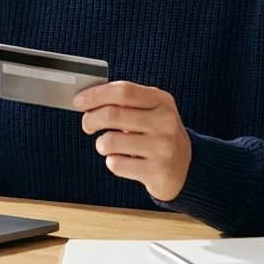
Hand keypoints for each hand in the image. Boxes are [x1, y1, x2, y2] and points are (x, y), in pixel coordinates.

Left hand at [75, 81, 191, 201]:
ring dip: (102, 144)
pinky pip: (115, 164)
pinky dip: (112, 162)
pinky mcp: (157, 171)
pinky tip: (125, 161)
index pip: (123, 91)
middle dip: (90, 120)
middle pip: (112, 115)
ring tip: (111, 145)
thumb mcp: (152, 111)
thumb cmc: (158, 135)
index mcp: (162, 101)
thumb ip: (126, 102)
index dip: (96, 94)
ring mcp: (163, 147)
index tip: (78, 101)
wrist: (185, 168)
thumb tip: (87, 98)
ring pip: (109, 142)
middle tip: (87, 125)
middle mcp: (165, 122)